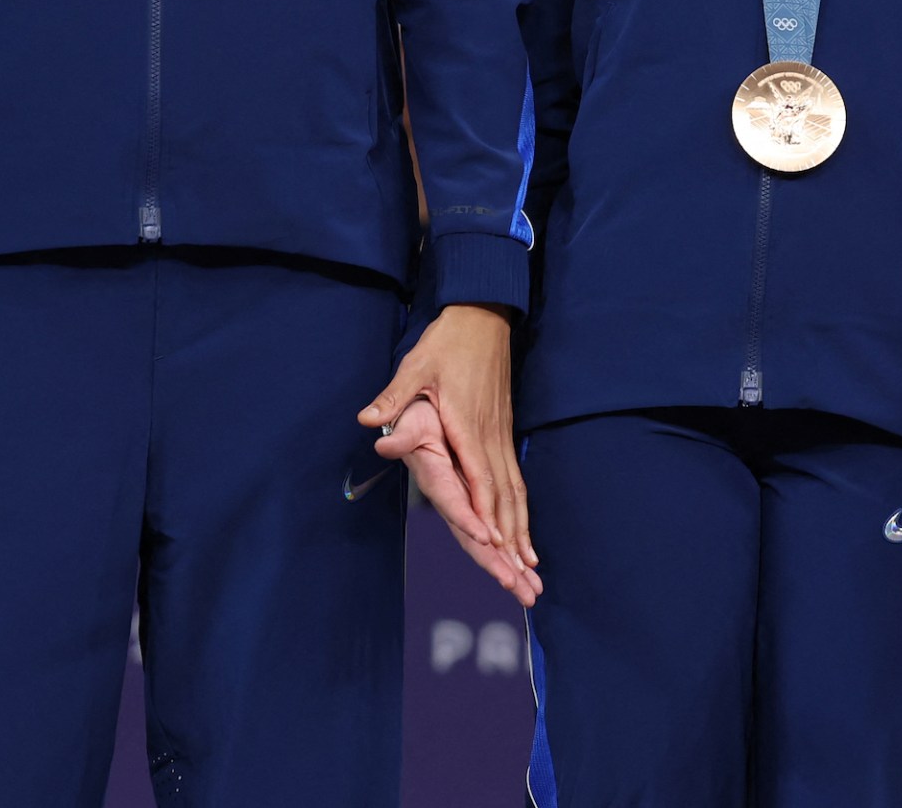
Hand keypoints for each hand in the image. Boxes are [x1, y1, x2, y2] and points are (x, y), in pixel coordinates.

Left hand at [360, 304, 536, 595]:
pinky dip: (522, 512)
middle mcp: (489, 438)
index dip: (485, 514)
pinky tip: (526, 535)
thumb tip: (368, 419)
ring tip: (533, 572)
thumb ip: (394, 396)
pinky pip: (515, 481)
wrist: (484, 317)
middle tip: (524, 583)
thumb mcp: (416, 365)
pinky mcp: (503, 434)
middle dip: (513, 543)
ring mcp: (500, 437)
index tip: (494, 547)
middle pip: (504, 498)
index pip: (479, 478)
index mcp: (468, 425)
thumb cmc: (448, 342)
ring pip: (515, 494)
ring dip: (523, 534)